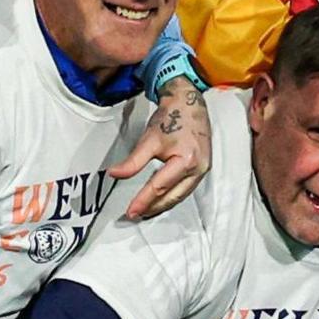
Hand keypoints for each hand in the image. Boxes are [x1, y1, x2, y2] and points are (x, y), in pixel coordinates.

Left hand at [111, 81, 211, 219]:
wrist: (189, 103)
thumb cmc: (172, 118)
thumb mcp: (149, 139)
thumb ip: (133, 161)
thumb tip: (115, 174)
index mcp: (186, 161)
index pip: (160, 187)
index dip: (144, 200)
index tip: (131, 211)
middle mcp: (198, 169)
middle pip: (173, 196)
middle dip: (153, 207)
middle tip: (135, 215)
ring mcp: (203, 170)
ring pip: (180, 195)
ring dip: (162, 205)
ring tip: (146, 211)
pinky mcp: (202, 169)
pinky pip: (186, 189)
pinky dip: (172, 196)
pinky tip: (161, 199)